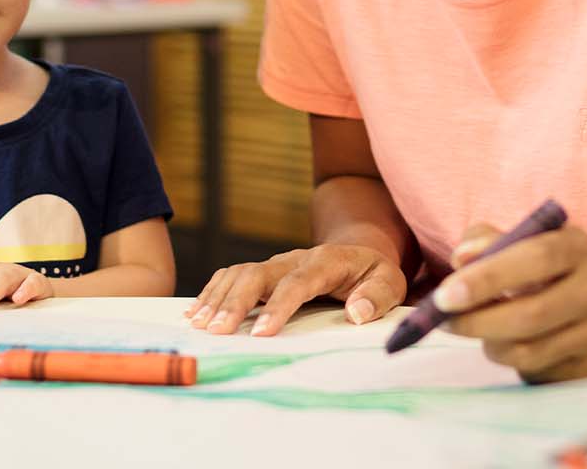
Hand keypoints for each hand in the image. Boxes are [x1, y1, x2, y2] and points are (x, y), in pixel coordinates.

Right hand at [185, 244, 406, 336]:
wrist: (359, 252)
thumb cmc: (374, 274)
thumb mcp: (390, 283)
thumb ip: (377, 297)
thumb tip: (357, 314)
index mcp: (326, 262)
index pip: (298, 282)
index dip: (279, 306)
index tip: (262, 333)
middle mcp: (295, 259)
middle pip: (258, 274)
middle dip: (235, 303)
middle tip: (217, 333)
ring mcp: (277, 264)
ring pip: (240, 273)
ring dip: (218, 298)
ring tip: (200, 326)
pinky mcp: (265, 272)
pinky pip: (233, 276)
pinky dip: (212, 292)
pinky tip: (196, 312)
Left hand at [437, 222, 586, 382]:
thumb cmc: (549, 266)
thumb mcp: (524, 239)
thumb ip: (486, 241)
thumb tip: (461, 260)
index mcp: (578, 246)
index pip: (536, 258)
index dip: (487, 278)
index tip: (444, 296)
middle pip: (532, 315)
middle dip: (476, 322)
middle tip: (443, 322)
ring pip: (530, 352)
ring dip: (490, 345)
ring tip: (480, 331)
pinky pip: (539, 374)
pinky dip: (513, 363)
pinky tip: (512, 345)